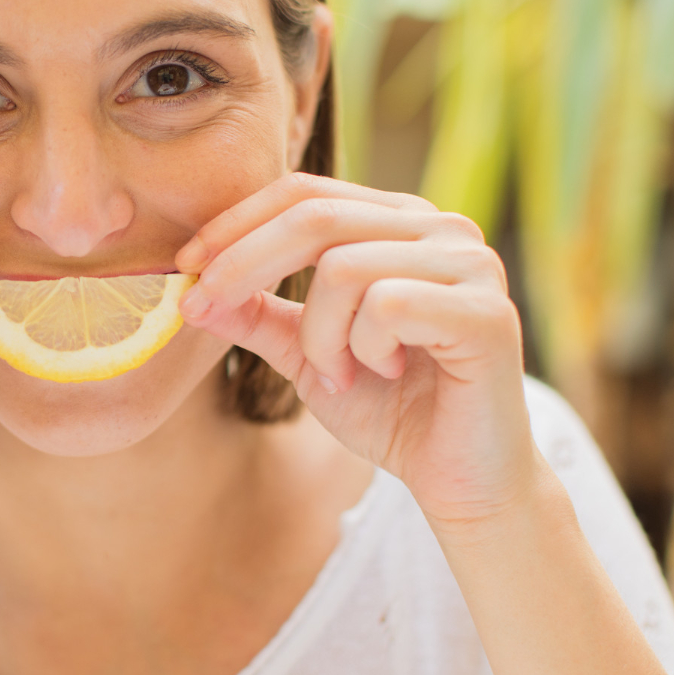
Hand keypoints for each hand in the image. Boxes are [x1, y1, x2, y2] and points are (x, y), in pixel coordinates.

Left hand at [173, 173, 535, 528]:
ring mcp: (471, 264)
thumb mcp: (306, 353)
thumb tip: (191, 288)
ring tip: (341, 373)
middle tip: (206, 307)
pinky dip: (362, 350)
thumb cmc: (391, 410)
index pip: (304, 193)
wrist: (460, 481)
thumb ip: (258, 315)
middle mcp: (441, 227)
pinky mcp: (487, 311)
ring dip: (319, 335)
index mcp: (399, 222)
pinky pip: (386, 306)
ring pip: (344, 268)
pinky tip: (386, 375)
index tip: (186, 267)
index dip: (236, 223)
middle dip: (243, 263)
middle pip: (315, 215)